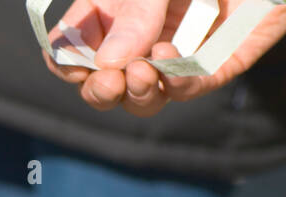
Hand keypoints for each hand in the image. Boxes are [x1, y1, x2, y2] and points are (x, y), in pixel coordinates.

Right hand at [44, 0, 285, 116]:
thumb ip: (135, 15)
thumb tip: (110, 64)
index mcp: (113, 11)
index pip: (74, 51)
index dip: (68, 65)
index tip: (75, 67)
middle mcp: (140, 37)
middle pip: (104, 84)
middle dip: (100, 90)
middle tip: (109, 82)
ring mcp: (177, 53)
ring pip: (144, 95)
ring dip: (136, 92)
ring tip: (141, 73)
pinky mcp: (217, 62)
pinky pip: (189, 86)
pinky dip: (175, 83)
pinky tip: (169, 64)